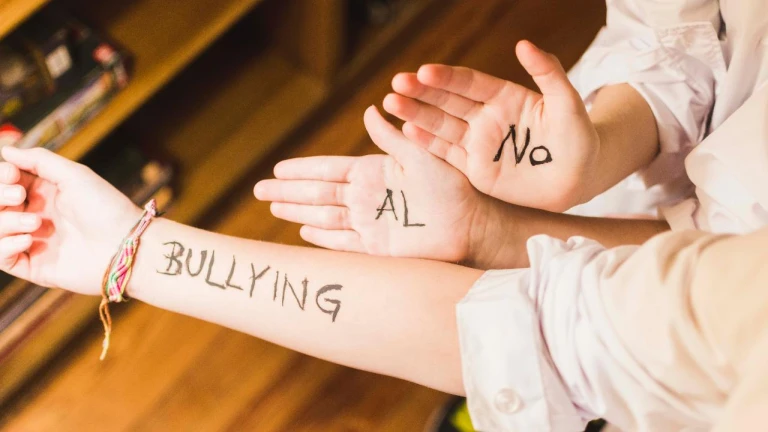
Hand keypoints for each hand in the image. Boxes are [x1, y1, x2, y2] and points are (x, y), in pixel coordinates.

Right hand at [0, 147, 140, 294]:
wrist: (126, 246)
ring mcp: (33, 241)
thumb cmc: (106, 208)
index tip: (12, 174)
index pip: (5, 181)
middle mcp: (34, 215)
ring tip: (36, 222)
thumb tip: (6, 151)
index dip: (2, 176)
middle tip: (19, 195)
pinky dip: (4, 246)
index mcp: (44, 192)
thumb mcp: (74, 175)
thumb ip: (39, 160)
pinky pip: (0, 257)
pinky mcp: (34, 266)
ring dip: (4, 221)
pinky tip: (28, 239)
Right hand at [254, 106, 488, 262]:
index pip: (328, 169)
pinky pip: (342, 242)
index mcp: (373, 172)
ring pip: (324, 216)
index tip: (277, 167)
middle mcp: (366, 197)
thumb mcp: (419, 154)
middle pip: (317, 194)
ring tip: (273, 207)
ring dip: (297, 212)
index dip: (301, 169)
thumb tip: (370, 109)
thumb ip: (391, 137)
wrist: (470, 223)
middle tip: (259, 189)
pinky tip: (304, 232)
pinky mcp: (377, 247)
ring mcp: (369, 222)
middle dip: (287, 191)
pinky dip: (322, 238)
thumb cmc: (451, 185)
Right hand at [383, 40, 598, 210]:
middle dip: (422, 93)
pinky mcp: (475, 169)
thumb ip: (548, 72)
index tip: (425, 71)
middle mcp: (486, 118)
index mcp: (504, 97)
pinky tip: (405, 132)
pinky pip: (447, 155)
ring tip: (391, 103)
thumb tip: (524, 44)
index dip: (447, 77)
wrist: (579, 179)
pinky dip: (426, 145)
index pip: (469, 83)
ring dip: (416, 115)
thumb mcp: (567, 102)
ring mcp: (478, 144)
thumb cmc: (579, 138)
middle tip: (397, 83)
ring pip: (441, 126)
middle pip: (448, 102)